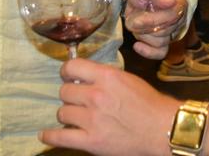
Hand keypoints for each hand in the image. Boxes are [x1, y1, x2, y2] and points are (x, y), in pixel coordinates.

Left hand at [40, 59, 178, 155]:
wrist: (163, 129)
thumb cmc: (149, 103)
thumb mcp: (127, 79)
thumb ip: (104, 77)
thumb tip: (82, 77)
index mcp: (106, 77)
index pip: (72, 66)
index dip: (67, 72)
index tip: (68, 77)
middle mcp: (96, 96)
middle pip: (64, 92)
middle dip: (70, 96)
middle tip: (78, 101)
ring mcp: (92, 120)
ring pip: (61, 112)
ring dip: (67, 114)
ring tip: (76, 117)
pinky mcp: (90, 141)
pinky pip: (60, 137)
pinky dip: (50, 136)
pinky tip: (45, 135)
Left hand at [123, 0, 186, 59]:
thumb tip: (170, 2)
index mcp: (179, 3)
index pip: (172, 16)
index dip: (153, 20)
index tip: (136, 19)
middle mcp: (179, 19)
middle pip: (164, 31)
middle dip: (145, 26)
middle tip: (133, 18)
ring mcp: (172, 32)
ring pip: (160, 42)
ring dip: (143, 34)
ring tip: (136, 23)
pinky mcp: (164, 42)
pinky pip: (160, 53)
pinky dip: (148, 52)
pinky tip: (137, 45)